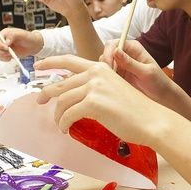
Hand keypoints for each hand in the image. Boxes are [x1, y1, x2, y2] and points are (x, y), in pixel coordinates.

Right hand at [0, 27, 42, 59]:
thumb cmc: (27, 38)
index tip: (6, 48)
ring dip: (2, 56)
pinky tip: (10, 58)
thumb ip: (12, 35)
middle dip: (0, 52)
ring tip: (10, 55)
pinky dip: (4, 59)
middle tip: (9, 53)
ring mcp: (2, 47)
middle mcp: (1, 40)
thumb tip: (6, 42)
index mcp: (4, 34)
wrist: (32, 45)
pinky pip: (0, 58)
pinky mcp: (5, 53)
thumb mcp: (21, 34)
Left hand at [35, 55, 165, 144]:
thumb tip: (74, 95)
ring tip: (60, 124)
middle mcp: (96, 74)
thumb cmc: (135, 110)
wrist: (151, 120)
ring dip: (58, 115)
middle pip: (61, 84)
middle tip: (40, 101)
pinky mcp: (93, 104)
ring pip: (62, 101)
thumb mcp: (113, 89)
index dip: (51, 62)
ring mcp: (94, 88)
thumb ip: (95, 87)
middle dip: (47, 93)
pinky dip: (64, 123)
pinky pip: (68, 114)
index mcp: (101, 67)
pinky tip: (66, 129)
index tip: (38, 66)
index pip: (69, 60)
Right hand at [100, 40, 172, 104]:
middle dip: (105, 64)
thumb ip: (130, 63)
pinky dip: (107, 78)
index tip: (109, 67)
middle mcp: (125, 53)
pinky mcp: (118, 74)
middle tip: (110, 77)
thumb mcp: (146, 72)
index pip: (113, 44)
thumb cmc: (158, 82)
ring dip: (105, 72)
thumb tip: (115, 51)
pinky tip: (113, 86)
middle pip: (106, 53)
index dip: (108, 53)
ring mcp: (120, 64)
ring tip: (114, 82)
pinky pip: (107, 74)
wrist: (161, 95)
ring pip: (104, 64)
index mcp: (133, 47)